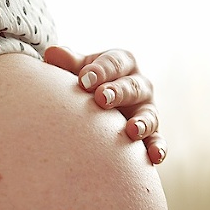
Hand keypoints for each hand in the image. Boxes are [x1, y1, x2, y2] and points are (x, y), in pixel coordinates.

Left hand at [44, 46, 166, 164]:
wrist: (102, 104)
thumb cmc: (89, 82)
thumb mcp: (80, 70)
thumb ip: (69, 63)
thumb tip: (52, 53)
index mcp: (123, 63)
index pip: (114, 63)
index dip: (100, 71)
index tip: (83, 80)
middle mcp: (140, 85)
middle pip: (132, 87)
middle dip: (118, 92)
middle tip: (101, 98)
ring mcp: (147, 110)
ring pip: (149, 115)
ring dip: (142, 123)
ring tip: (131, 130)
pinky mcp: (152, 134)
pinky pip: (157, 141)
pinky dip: (158, 148)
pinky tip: (154, 156)